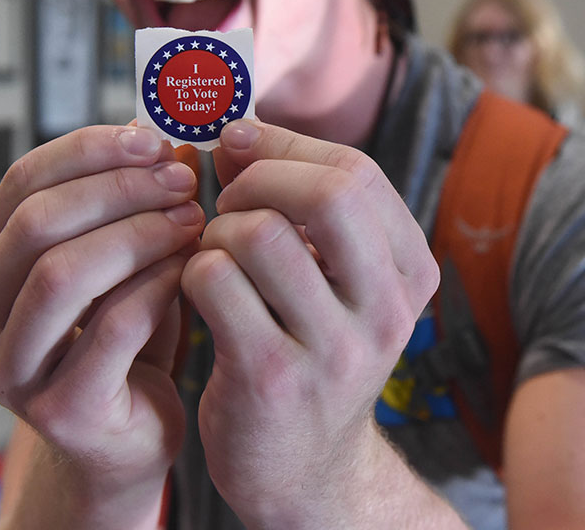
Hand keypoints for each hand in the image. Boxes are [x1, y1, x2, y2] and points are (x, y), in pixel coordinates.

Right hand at [0, 126, 204, 525]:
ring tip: (190, 218)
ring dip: (138, 233)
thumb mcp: (110, 253)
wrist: (125, 430)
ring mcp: (11, 373)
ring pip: (63, 274)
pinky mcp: (61, 412)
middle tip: (181, 178)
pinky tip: (189, 268)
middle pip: (36, 224)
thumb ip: (118, 198)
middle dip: (118, 189)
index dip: (88, 150)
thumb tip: (151, 131)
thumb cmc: (119, 332)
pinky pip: (112, 327)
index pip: (20, 183)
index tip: (151, 141)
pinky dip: (157, 283)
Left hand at [181, 119, 439, 527]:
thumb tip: (236, 134)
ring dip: (217, 231)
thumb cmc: (305, 349)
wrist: (301, 466)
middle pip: (329, 192)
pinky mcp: (274, 378)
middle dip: (259, 178)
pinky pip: (214, 281)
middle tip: (229, 200)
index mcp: (409, 272)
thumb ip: (292, 203)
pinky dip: (191, 270)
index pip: (355, 172)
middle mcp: (386, 309)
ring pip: (260, 234)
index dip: (285, 146)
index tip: (238, 143)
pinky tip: (197, 292)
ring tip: (214, 256)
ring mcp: (335, 349)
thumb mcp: (326, 278)